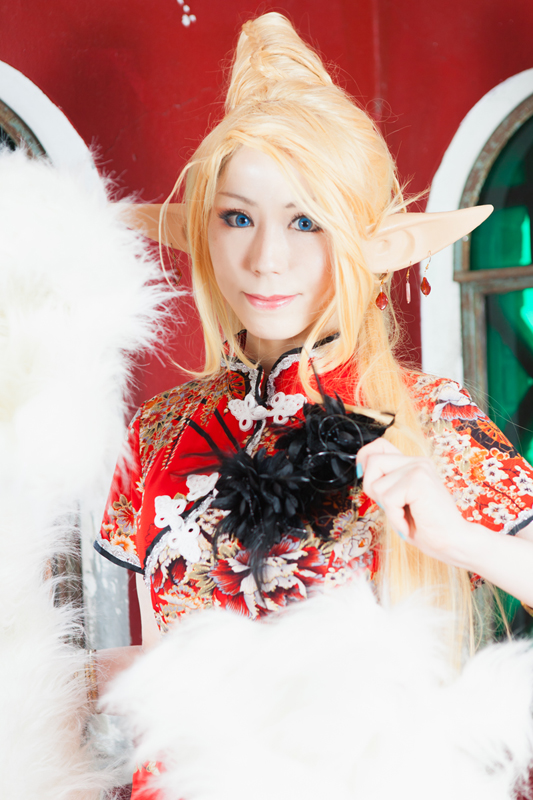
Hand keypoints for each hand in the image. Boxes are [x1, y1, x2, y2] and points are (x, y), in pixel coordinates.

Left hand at [356, 438, 470, 565]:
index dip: (365, 459)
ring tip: (405, 516)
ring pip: (376, 484)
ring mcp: (419, 469)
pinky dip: (395, 518)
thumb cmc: (426, 527)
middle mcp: (417, 462)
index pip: (379, 445)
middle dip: (372, 490)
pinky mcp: (419, 481)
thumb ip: (384, 482)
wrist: (453, 542)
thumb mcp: (397, 501)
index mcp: (413, 464)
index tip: (370, 480)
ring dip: (387, 508)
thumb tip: (361, 468)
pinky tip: (409, 524)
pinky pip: (388, 500)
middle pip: (373, 462)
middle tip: (394, 507)